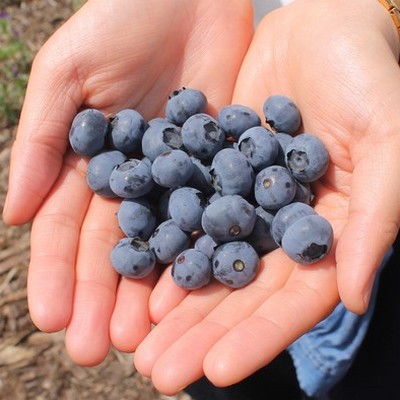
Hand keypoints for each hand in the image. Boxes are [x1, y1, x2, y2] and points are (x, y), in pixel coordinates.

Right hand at [3, 0, 252, 364]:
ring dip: (152, 291)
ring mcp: (182, 177)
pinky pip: (212, 215)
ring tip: (144, 337)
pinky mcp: (223, 165)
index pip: (71, 229)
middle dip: (105, 298)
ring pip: (165, 243)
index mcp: (95, 164)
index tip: (53, 320)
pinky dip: (202, 251)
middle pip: (119, 248)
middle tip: (100, 350)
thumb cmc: (120, 21)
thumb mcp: (68, 74)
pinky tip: (195, 291)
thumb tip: (13, 217)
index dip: (59, 274)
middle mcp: (137, 181)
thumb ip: (45, 142)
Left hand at [133, 0, 399, 393]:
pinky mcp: (215, 170)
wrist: (323, 25)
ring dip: (174, 303)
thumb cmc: (368, 76)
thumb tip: (355, 295)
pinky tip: (137, 274)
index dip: (257, 336)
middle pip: (240, 292)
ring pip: (206, 261)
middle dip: (201, 333)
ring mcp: (245, 200)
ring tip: (137, 343)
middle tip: (158, 372)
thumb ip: (377, 217)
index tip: (216, 371)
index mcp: (329, 230)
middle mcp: (283, 225)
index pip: (292, 299)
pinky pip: (186, 214)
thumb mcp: (388, 140)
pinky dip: (164, 245)